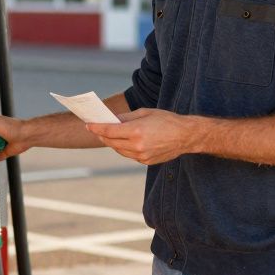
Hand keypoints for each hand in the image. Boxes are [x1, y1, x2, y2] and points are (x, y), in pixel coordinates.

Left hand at [85, 108, 199, 165]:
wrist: (185, 136)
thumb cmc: (166, 120)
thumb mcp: (145, 113)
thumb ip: (126, 118)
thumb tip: (111, 119)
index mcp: (137, 131)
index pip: (109, 131)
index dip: (96, 128)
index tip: (88, 125)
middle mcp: (138, 146)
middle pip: (111, 142)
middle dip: (102, 136)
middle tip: (95, 129)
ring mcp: (142, 156)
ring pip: (119, 150)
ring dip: (112, 143)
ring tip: (107, 135)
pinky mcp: (146, 161)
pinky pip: (129, 155)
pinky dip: (123, 148)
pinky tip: (123, 142)